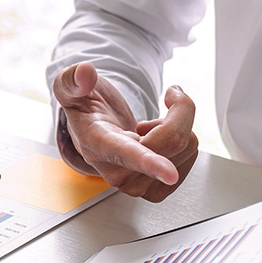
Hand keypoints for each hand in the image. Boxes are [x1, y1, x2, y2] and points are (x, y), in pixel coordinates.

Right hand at [53, 62, 198, 201]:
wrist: (94, 131)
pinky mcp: (156, 189)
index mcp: (98, 146)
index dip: (149, 163)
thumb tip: (85, 73)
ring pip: (187, 146)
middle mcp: (117, 173)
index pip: (125, 154)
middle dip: (180, 109)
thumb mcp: (70, 87)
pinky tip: (160, 138)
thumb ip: (72, 79)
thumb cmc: (86, 109)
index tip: (169, 174)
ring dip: (179, 125)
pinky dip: (184, 140)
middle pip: (172, 139)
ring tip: (152, 125)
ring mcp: (138, 185)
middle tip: (168, 96)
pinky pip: (192, 157)